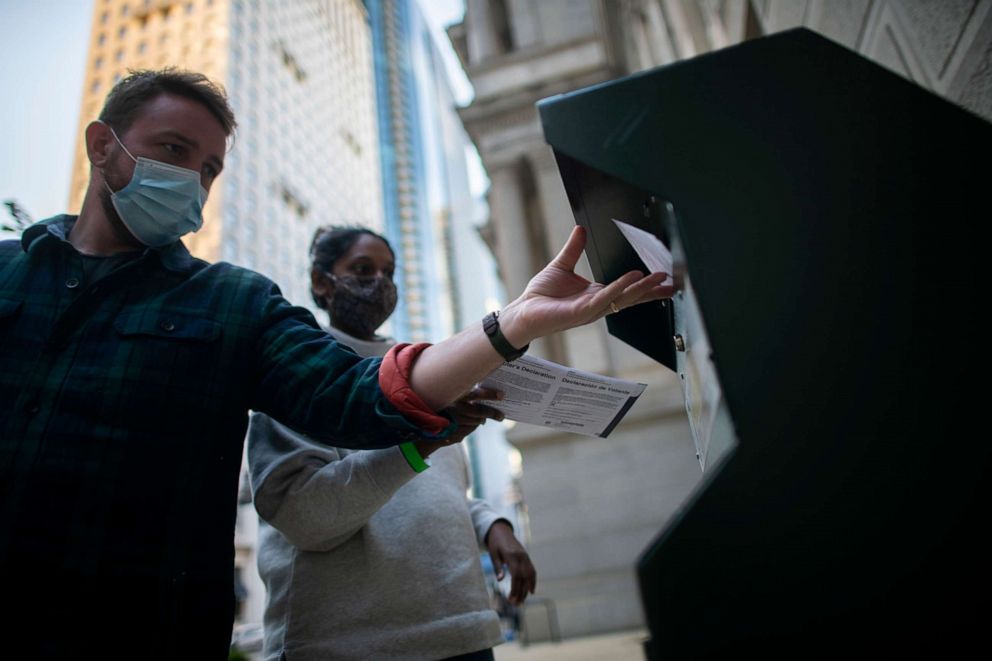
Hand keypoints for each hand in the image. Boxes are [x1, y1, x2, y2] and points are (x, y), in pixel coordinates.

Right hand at [416, 386, 503, 456]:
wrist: (418, 423)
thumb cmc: (435, 402)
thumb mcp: (446, 393)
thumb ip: (462, 391)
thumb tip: (482, 391)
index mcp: (454, 396)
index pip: (476, 394)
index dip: (490, 394)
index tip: (501, 395)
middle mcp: (454, 409)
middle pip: (479, 412)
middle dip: (492, 413)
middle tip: (501, 416)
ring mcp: (454, 423)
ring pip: (476, 422)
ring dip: (481, 420)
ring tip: (485, 417)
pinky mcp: (454, 434)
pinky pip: (469, 429)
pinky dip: (472, 426)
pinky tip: (472, 422)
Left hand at [486, 520, 535, 605]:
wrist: (500, 529)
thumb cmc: (494, 542)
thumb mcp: (493, 554)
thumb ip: (497, 566)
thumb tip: (499, 580)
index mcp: (512, 555)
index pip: (516, 575)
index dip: (515, 588)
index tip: (511, 599)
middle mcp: (521, 556)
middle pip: (524, 577)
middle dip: (521, 592)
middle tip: (516, 604)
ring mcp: (525, 556)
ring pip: (530, 575)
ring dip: (527, 589)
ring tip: (522, 601)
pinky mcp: (527, 557)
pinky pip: (532, 570)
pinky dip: (533, 581)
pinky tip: (531, 591)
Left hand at [498, 226, 672, 347]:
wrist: (523, 311)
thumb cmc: (540, 296)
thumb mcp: (561, 266)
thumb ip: (574, 249)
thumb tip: (580, 230)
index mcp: (596, 295)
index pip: (627, 291)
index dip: (646, 286)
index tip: (664, 279)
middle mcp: (597, 305)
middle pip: (631, 297)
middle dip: (652, 290)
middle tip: (671, 282)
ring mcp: (591, 310)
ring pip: (622, 298)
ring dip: (641, 288)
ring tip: (658, 279)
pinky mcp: (581, 312)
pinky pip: (604, 299)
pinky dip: (618, 288)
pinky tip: (630, 280)